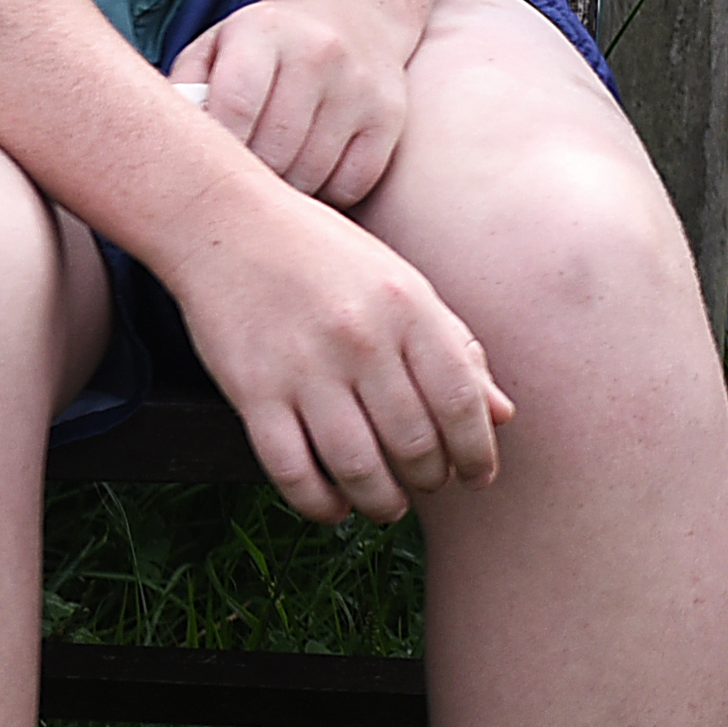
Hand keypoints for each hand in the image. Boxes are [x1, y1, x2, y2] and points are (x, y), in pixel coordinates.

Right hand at [158, 178, 514, 520]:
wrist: (224, 220)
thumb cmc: (323, 254)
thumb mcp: (402, 283)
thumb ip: (455, 346)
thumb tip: (503, 414)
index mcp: (408, 307)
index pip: (461, 402)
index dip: (476, 452)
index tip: (478, 477)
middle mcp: (362, 338)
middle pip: (413, 442)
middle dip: (429, 479)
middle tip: (427, 484)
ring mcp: (304, 366)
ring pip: (357, 466)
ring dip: (380, 502)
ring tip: (386, 504)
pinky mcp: (252, 391)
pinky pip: (293, 470)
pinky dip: (319, 504)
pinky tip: (333, 506)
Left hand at [174, 0, 427, 210]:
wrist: (351, 14)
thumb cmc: (262, 47)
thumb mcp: (214, 48)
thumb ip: (183, 92)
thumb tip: (165, 153)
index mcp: (263, 32)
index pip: (236, 106)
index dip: (217, 153)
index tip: (204, 177)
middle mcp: (318, 54)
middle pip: (275, 149)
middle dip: (249, 180)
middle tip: (233, 191)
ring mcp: (359, 86)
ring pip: (313, 172)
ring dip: (285, 191)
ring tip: (268, 183)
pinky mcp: (390, 116)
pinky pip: (353, 183)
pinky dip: (327, 194)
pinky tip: (309, 177)